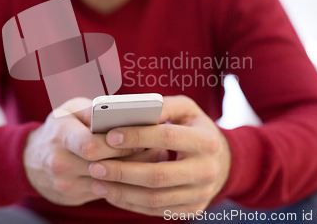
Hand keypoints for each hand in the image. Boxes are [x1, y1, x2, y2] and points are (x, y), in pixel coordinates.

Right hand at [23, 97, 169, 205]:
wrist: (30, 160)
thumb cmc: (59, 128)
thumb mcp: (70, 110)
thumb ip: (94, 110)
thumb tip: (127, 111)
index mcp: (60, 135)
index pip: (91, 145)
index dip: (118, 143)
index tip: (140, 137)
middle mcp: (60, 162)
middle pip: (105, 165)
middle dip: (133, 157)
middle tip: (158, 147)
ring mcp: (65, 184)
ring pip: (109, 181)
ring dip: (135, 170)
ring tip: (157, 156)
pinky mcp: (73, 197)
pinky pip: (105, 191)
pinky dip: (124, 181)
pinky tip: (140, 171)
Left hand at [88, 95, 231, 215]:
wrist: (221, 162)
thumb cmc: (194, 128)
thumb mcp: (187, 110)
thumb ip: (164, 106)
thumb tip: (134, 110)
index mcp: (206, 140)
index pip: (167, 137)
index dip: (138, 137)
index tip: (110, 135)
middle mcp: (207, 170)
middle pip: (158, 175)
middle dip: (122, 171)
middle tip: (95, 165)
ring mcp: (200, 194)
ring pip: (154, 198)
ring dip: (121, 191)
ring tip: (97, 181)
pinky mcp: (191, 210)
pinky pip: (156, 210)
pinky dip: (130, 203)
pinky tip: (111, 193)